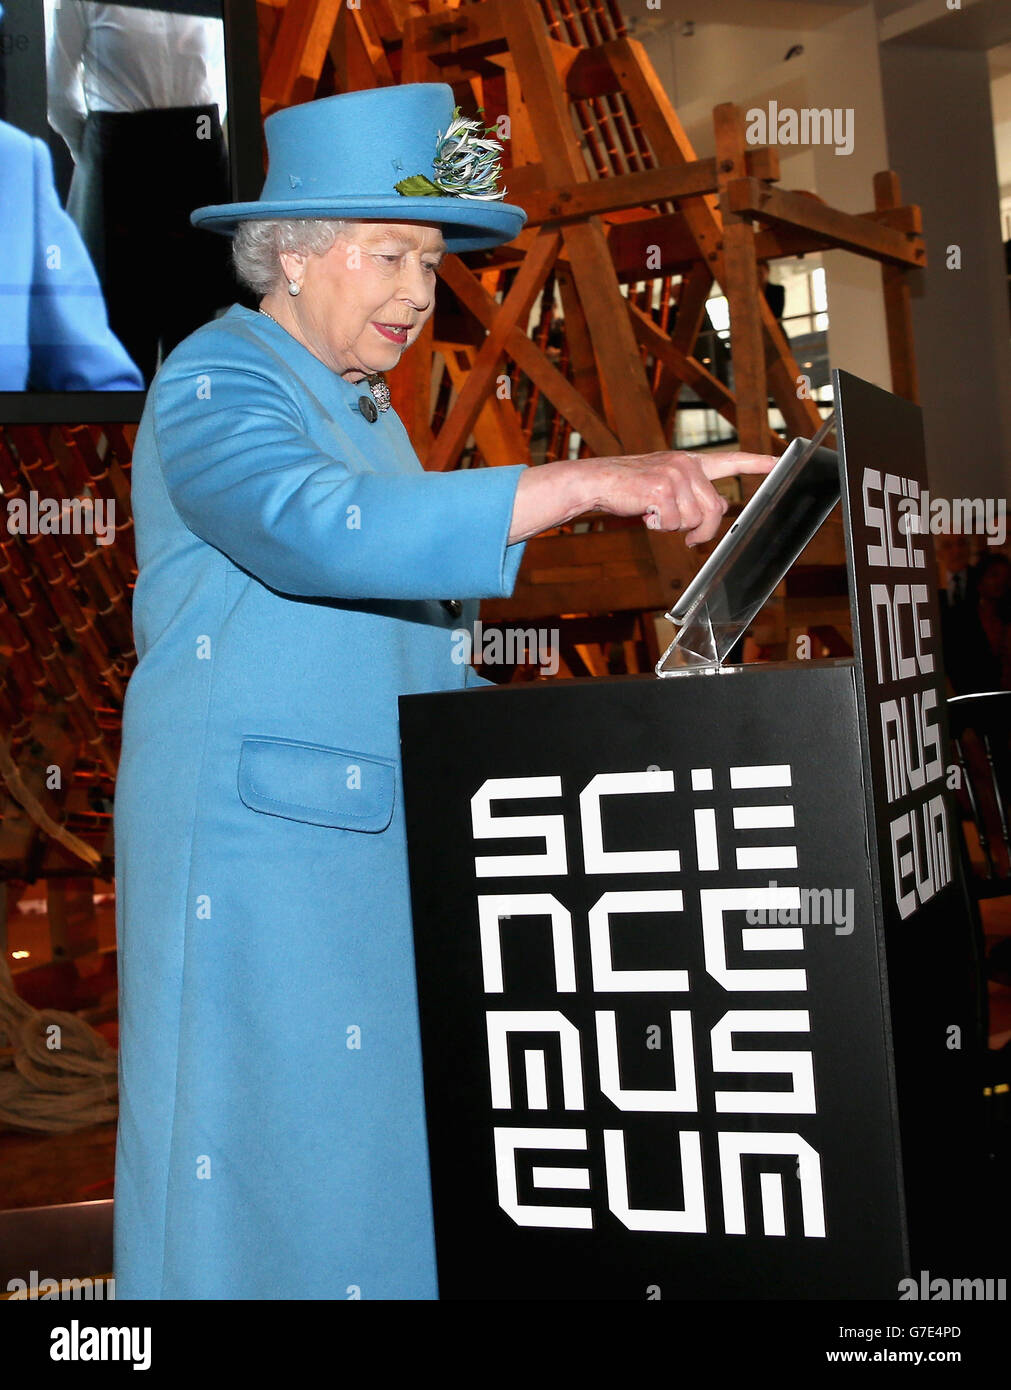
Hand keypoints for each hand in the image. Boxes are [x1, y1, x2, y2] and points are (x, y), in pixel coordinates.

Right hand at [587, 449, 776, 545]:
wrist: (598, 481)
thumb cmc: (631, 487)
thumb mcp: (667, 484)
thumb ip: (695, 493)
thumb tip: (722, 509)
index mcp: (691, 462)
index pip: (731, 460)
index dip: (757, 463)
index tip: (779, 461)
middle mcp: (687, 465)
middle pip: (715, 509)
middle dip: (704, 531)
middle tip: (691, 540)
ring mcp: (675, 475)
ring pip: (694, 520)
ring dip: (675, 528)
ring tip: (655, 514)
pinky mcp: (662, 490)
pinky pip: (673, 524)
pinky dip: (658, 527)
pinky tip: (644, 513)